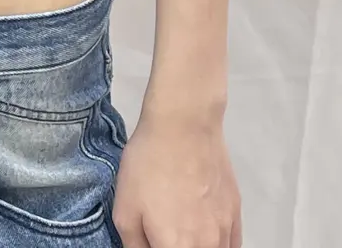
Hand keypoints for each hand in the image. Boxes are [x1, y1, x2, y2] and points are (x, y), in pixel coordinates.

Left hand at [112, 108, 241, 247]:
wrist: (184, 125)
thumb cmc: (148, 165)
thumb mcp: (124, 209)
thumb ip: (134, 245)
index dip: (155, 247)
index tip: (151, 237)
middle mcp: (207, 247)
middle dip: (175, 245)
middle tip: (162, 230)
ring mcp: (226, 231)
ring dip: (198, 245)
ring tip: (181, 226)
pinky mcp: (236, 213)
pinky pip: (231, 245)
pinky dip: (218, 244)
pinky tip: (205, 232)